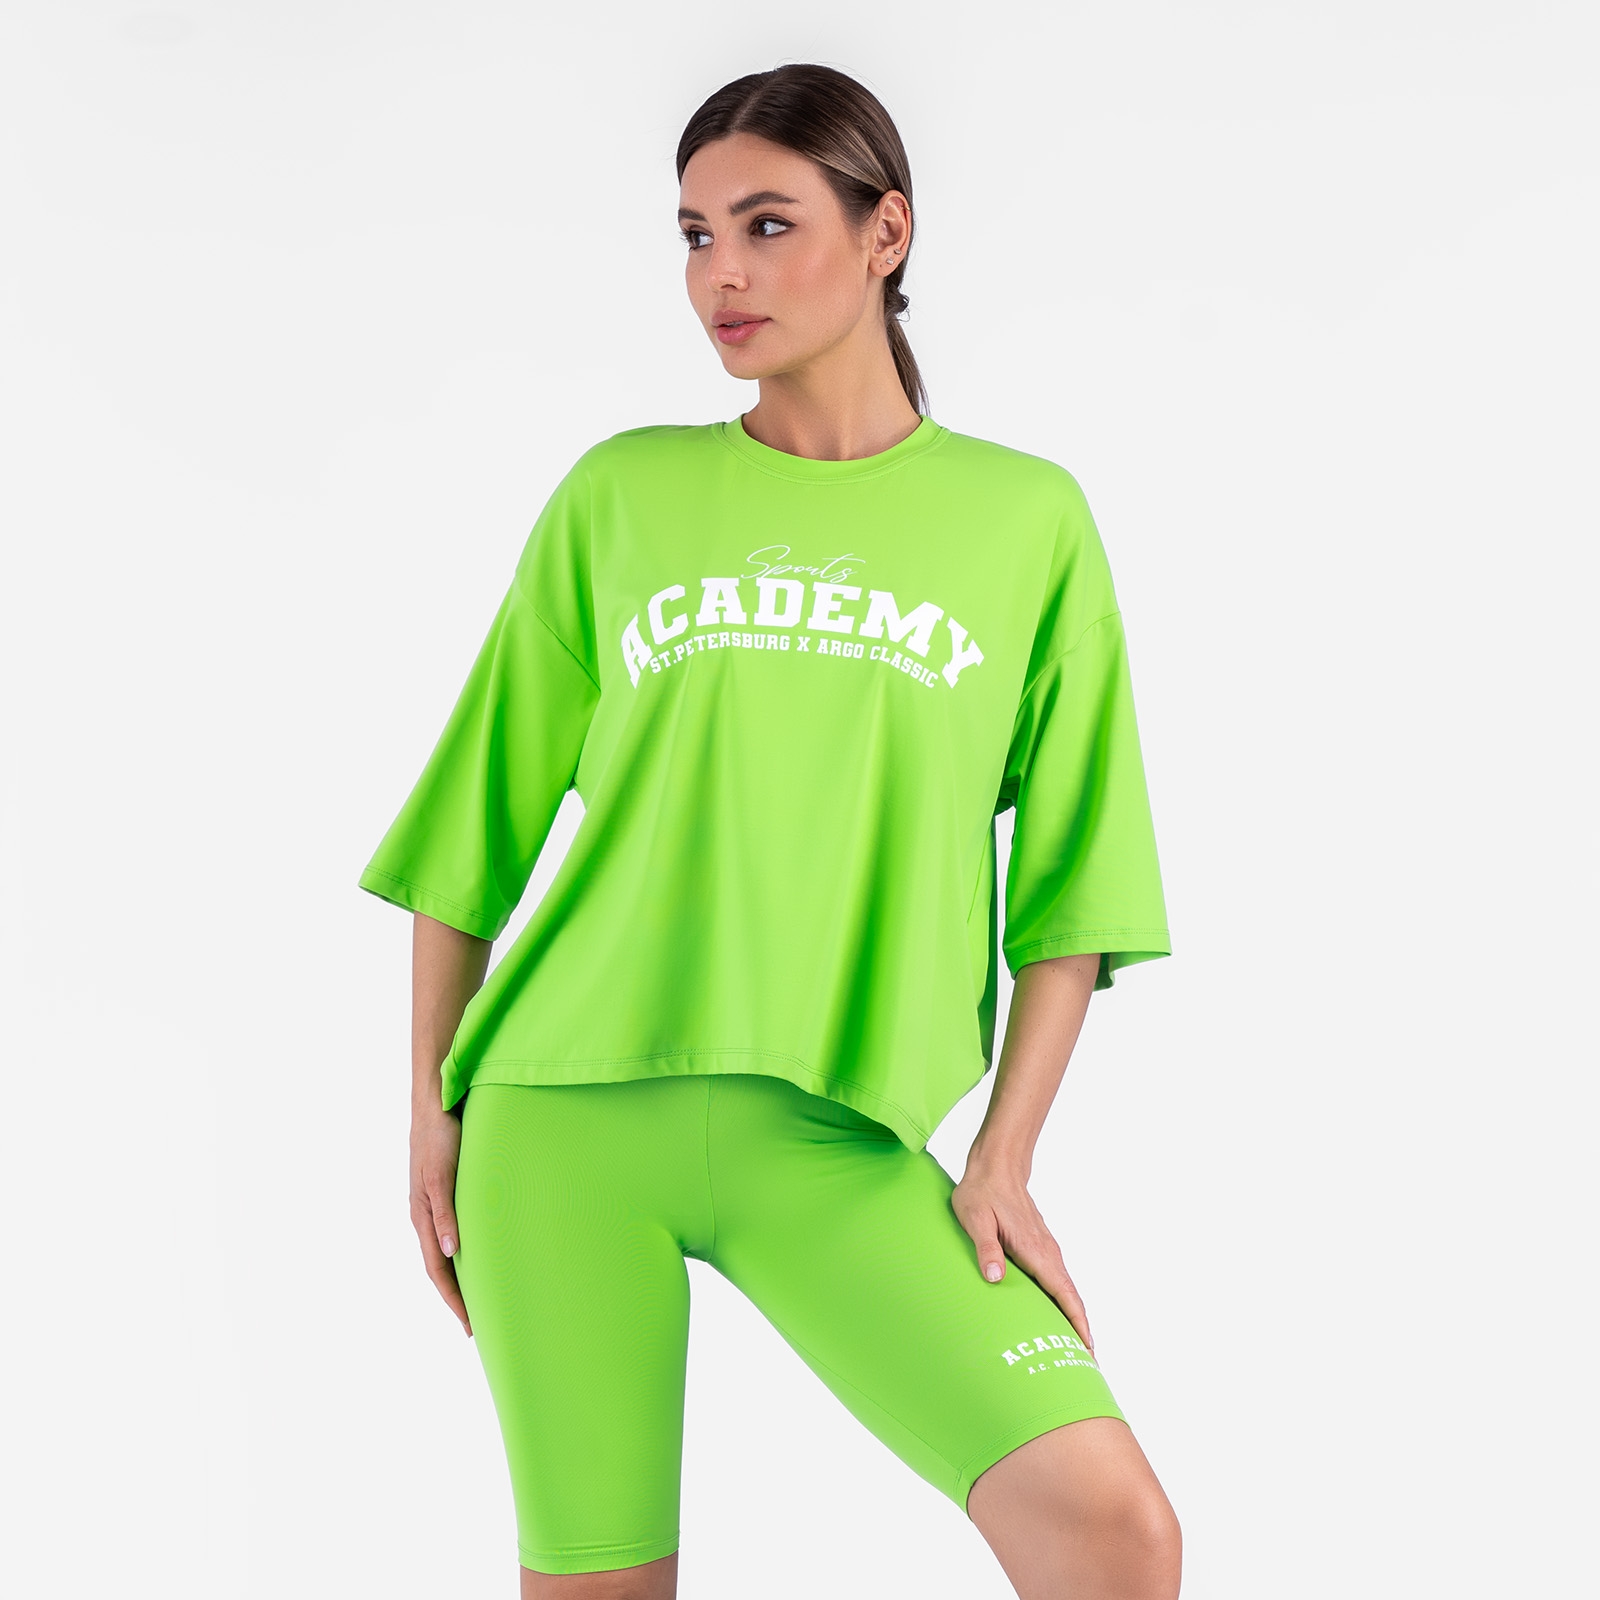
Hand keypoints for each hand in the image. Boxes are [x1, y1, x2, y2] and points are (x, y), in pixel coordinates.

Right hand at [410, 1105, 471, 1335]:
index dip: (452, 1299)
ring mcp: (433, 1206)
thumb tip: (449, 1252)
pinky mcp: (444, 1194)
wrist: (434, 1107)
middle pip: (439, 1268)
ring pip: (445, 1253)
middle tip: (475, 1325)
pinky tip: (476, 1256)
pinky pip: (451, 1233)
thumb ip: (444, 1213)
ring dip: (459, 1277)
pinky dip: (462, 1253)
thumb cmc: (439, 1139)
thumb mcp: (442, 1176)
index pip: (437, 1270)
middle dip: (456, 1297)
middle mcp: (426, 1217)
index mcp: (422, 1217)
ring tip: (478, 1298)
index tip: (469, 1325)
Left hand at [951, 1160, 1093, 1354]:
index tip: (1088, 1350)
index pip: (1064, 1294)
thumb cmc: (982, 1192)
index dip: (1077, 1324)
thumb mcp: (975, 1219)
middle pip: (1071, 1298)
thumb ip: (986, 1248)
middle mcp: (1048, 1253)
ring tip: (1073, 1349)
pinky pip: (1056, 1281)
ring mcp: (1046, 1250)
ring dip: (1072, 1318)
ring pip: (1065, 1290)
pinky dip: (1062, 1302)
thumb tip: (995, 1278)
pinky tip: (1054, 1315)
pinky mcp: (1039, 1248)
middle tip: (1086, 1365)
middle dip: (1080, 1330)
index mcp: (1036, 1251)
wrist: (995, 1167)